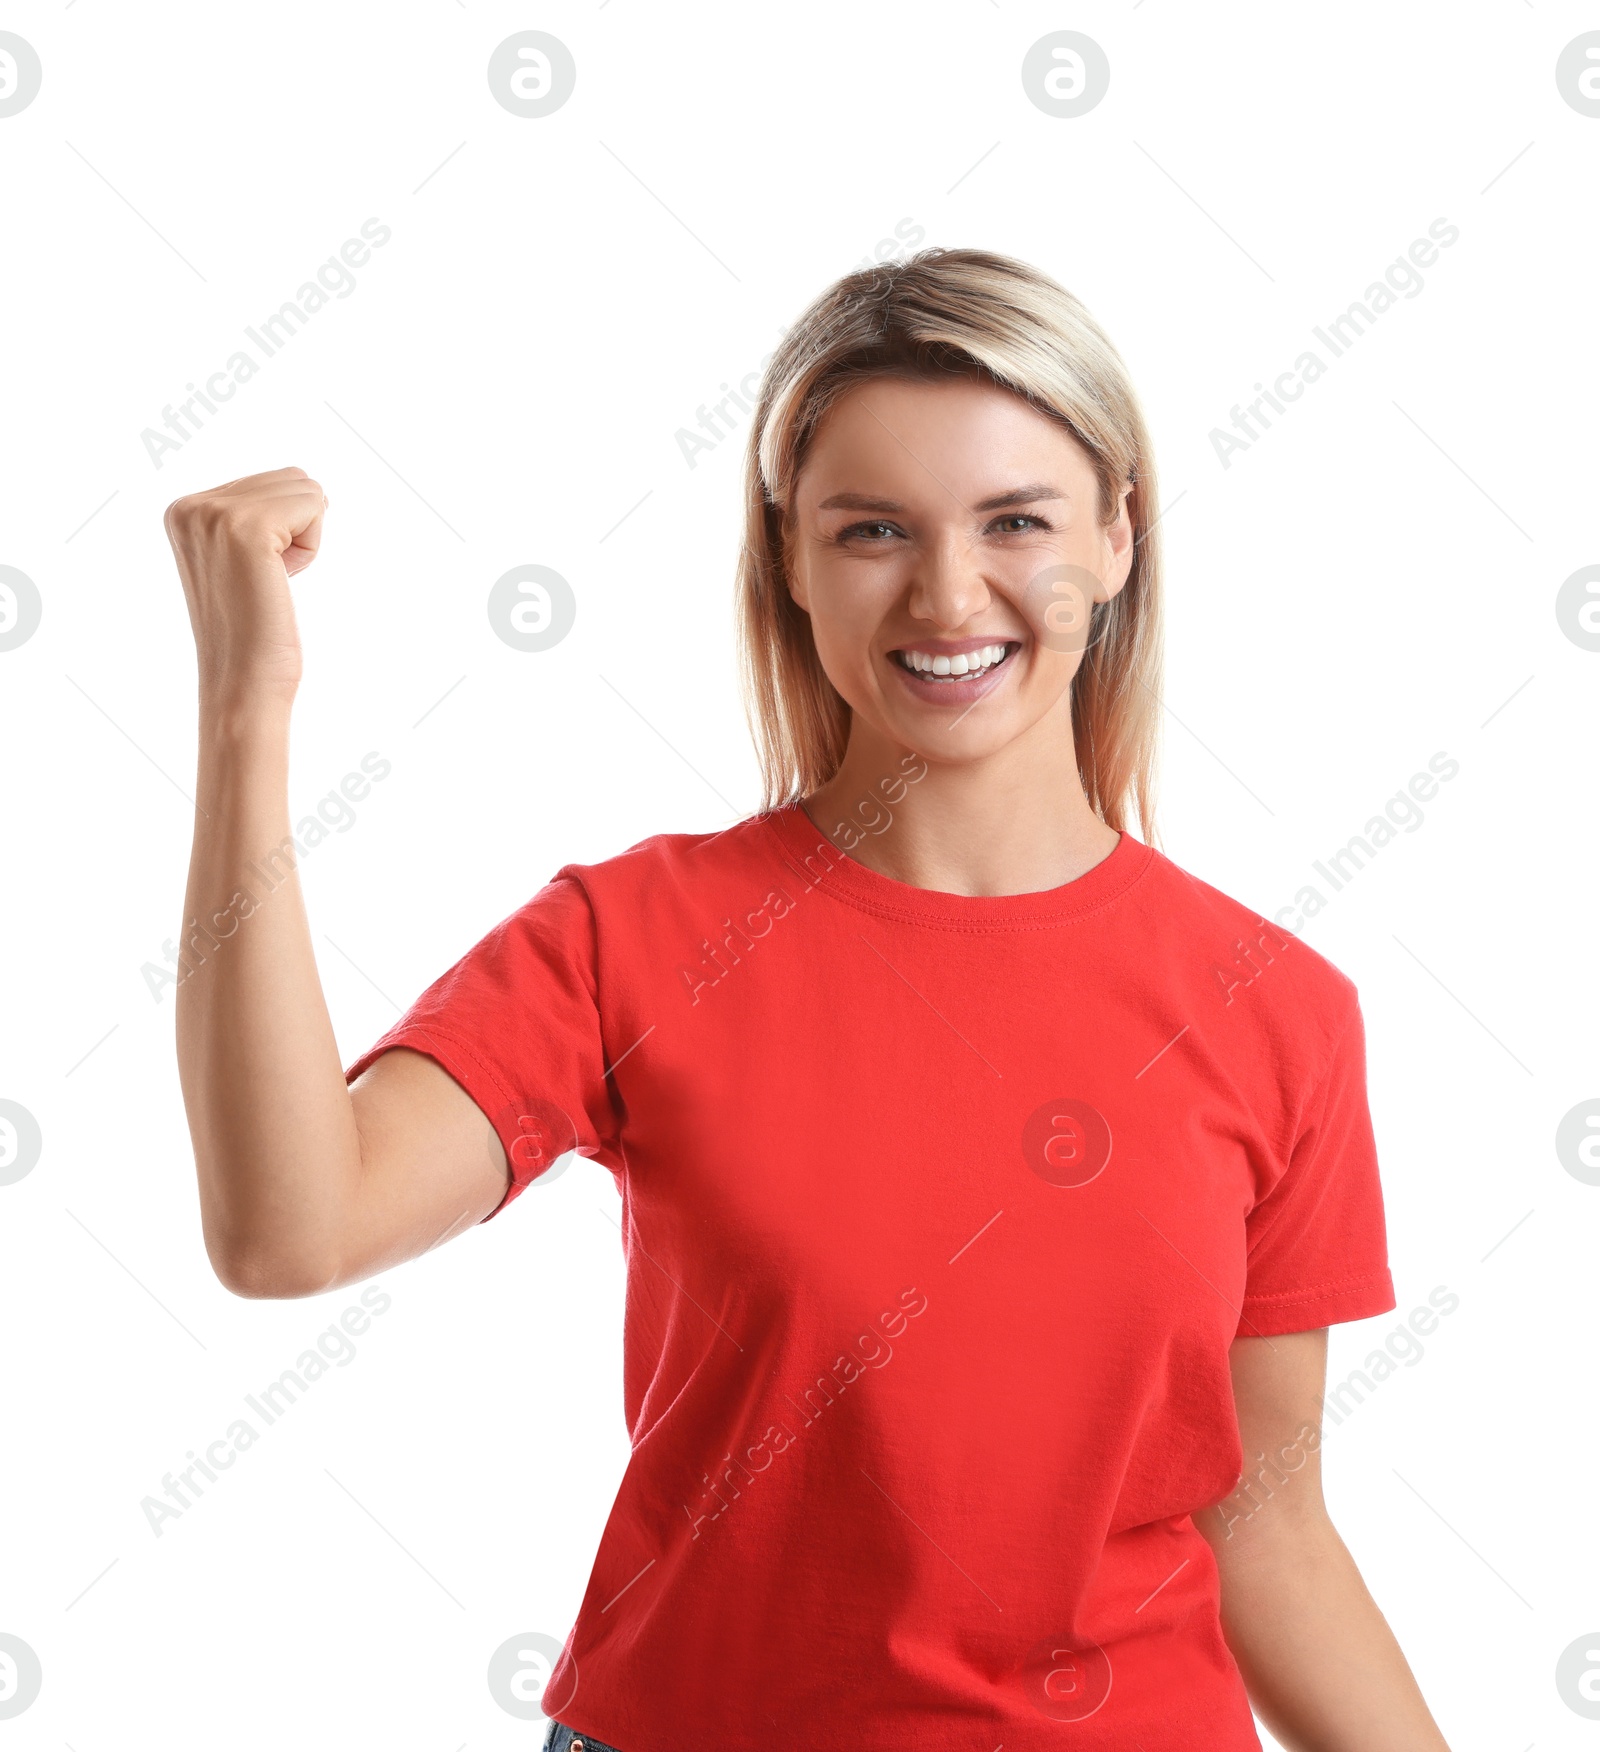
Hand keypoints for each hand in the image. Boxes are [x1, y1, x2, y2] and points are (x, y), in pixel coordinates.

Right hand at [163, 466, 326, 702]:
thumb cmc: (252, 632)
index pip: (272, 482)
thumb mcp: (238, 560)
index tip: (252, 576)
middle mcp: (192, 506)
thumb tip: (304, 481)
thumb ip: (253, 516)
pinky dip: (310, 548)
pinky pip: (314, 506)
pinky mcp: (247, 528)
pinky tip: (280, 580)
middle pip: (292, 479)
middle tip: (266, 581)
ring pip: (306, 490)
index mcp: (183, 510)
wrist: (242, 682)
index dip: (283, 534)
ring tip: (270, 582)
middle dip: (297, 532)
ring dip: (304, 541)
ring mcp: (215, 514)